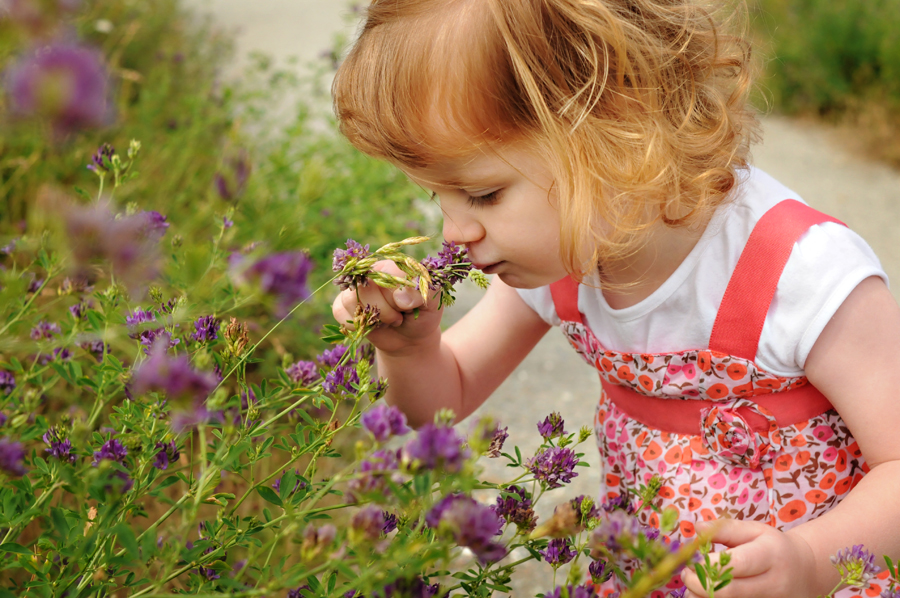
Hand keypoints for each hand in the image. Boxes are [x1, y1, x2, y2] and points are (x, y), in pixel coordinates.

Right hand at [332, 260, 443, 353]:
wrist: (410, 340)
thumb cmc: (422, 316)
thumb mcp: (432, 303)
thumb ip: (422, 293)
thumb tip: (400, 298)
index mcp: (393, 266)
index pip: (387, 272)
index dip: (396, 295)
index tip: (408, 307)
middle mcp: (371, 272)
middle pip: (366, 286)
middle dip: (385, 310)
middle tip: (399, 318)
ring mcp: (356, 288)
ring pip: (351, 298)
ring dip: (372, 318)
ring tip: (387, 321)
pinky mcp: (343, 304)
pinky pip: (339, 311)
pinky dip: (356, 324)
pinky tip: (371, 325)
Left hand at [681, 520, 816, 597]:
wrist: (806, 571)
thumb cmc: (773, 547)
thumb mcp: (754, 531)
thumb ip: (725, 529)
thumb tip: (697, 528)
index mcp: (770, 556)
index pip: (736, 564)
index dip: (708, 566)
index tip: (689, 562)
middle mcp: (774, 584)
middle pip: (731, 591)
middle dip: (700, 585)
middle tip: (685, 576)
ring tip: (693, 589)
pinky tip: (708, 596)